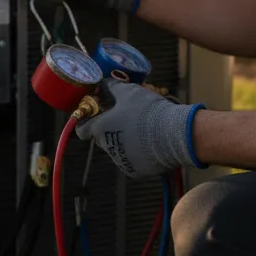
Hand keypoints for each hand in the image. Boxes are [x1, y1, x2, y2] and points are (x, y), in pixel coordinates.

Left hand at [76, 79, 206, 178]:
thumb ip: (112, 87)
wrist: (173, 135)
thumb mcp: (128, 91)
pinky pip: (132, 160)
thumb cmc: (147, 110)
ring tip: (143, 129)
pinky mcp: (135, 171)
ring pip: (118, 149)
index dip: (87, 120)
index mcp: (101, 129)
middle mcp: (107, 148)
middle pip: (102, 137)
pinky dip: (138, 153)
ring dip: (125, 140)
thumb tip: (104, 83)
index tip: (96, 113)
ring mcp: (121, 161)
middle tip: (127, 116)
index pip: (82, 129)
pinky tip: (151, 142)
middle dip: (111, 127)